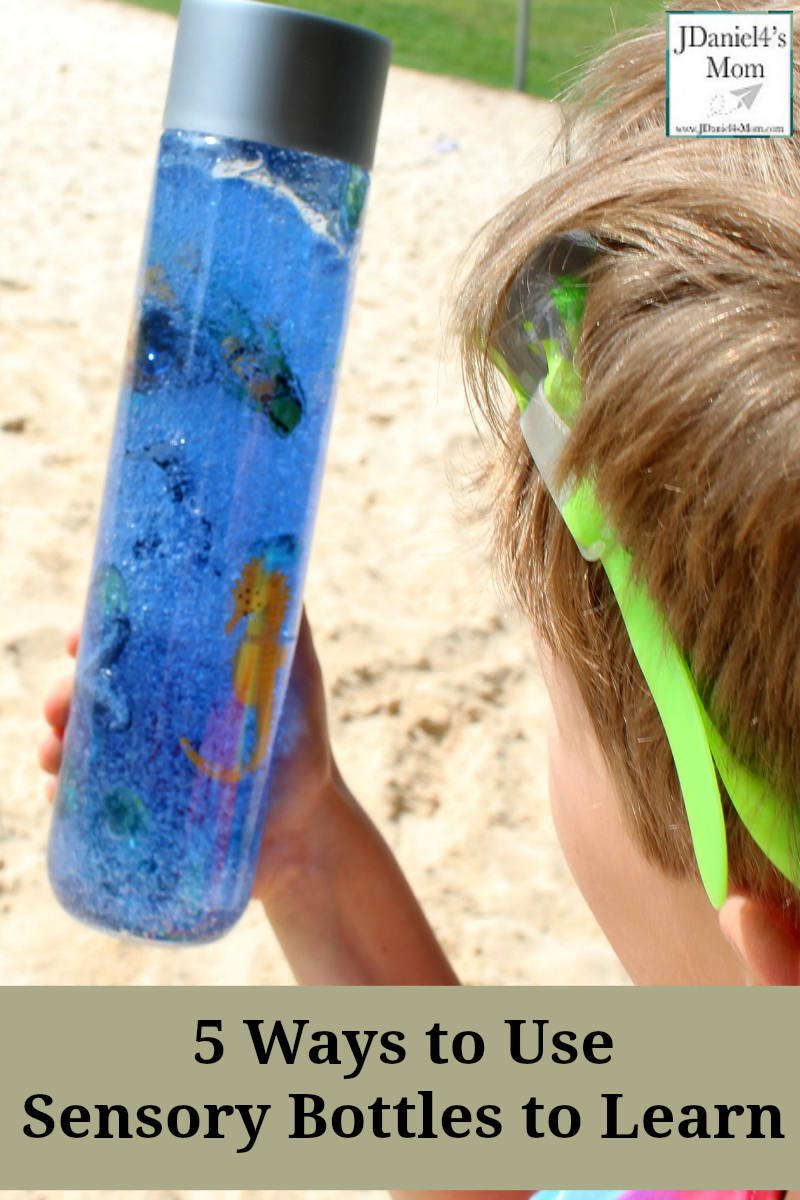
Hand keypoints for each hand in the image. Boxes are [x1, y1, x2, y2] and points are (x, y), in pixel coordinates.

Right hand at [39, 611, 455, 982]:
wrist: (306, 824)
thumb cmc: (300, 739)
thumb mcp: (295, 672)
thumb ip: (287, 620)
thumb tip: (281, 559)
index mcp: (176, 680)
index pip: (120, 651)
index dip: (92, 641)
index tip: (79, 640)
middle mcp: (151, 719)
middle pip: (88, 698)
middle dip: (64, 696)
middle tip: (61, 707)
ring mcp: (140, 767)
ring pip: (76, 748)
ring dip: (54, 745)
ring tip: (54, 754)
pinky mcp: (138, 816)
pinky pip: (85, 804)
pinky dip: (66, 797)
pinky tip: (61, 794)